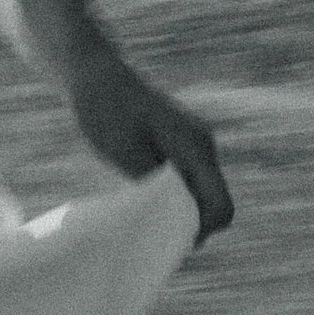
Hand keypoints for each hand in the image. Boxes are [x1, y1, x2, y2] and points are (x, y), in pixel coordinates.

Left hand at [62, 41, 233, 241]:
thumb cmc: (105, 109)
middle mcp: (203, 147)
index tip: (170, 242)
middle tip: (153, 236)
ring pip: (199, 193)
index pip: (221, 207)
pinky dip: (172, 196)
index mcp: (197, 149)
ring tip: (146, 220)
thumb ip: (155, 187)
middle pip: (212, 203)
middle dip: (191, 224)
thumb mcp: (126, 154)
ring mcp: (193, 144)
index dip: (202, 232)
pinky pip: (187, 180)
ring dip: (180, 211)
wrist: (92, 72)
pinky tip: (143, 200)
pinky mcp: (178, 144)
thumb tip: (175, 222)